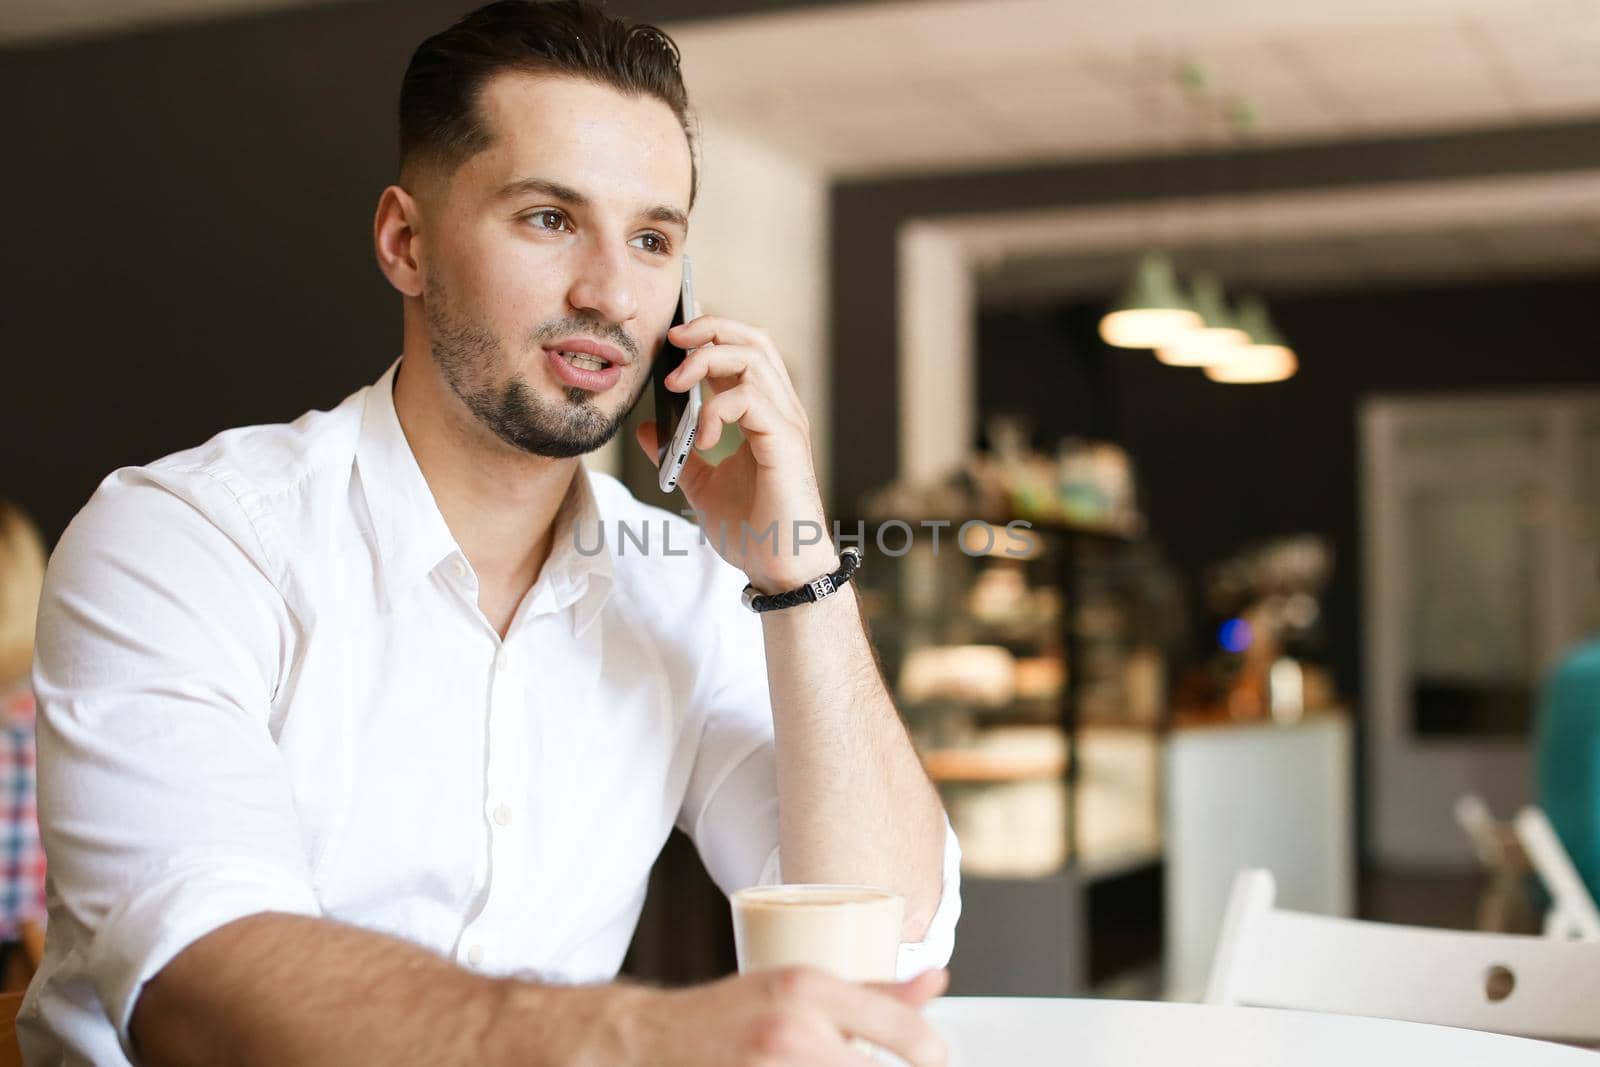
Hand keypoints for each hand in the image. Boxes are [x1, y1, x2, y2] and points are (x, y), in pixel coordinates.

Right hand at [597, 967, 949, 1066]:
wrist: (651, 1043)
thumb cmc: (729, 1014)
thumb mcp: (801, 988)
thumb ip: (872, 992)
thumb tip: (935, 981)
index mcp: (807, 989)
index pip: (900, 1030)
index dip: (930, 1051)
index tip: (935, 1059)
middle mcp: (792, 1031)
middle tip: (883, 1062)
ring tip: (834, 1062)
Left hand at [635, 315, 836, 593]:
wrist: (779, 570)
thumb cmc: (753, 531)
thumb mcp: (700, 485)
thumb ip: (677, 452)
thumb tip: (648, 428)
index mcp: (765, 413)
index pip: (746, 350)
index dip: (712, 334)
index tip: (672, 340)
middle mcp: (781, 410)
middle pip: (753, 338)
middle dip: (709, 329)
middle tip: (671, 341)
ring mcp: (786, 423)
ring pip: (753, 357)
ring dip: (706, 362)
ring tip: (675, 386)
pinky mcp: (785, 442)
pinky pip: (750, 399)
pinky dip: (717, 409)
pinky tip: (701, 437)